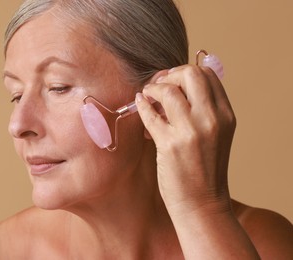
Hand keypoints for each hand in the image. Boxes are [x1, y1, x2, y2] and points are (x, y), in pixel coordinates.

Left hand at [136, 65, 235, 215]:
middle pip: (190, 74)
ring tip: (147, 96)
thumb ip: (202, 111)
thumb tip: (173, 87)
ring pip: (169, 90)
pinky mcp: (170, 144)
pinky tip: (139, 103)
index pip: (208, 75)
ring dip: (153, 88)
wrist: (202, 203)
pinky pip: (151, 114)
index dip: (185, 72)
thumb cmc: (205, 169)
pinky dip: (142, 104)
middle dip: (171, 74)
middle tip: (159, 85)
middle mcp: (212, 119)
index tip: (172, 80)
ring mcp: (192, 131)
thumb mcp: (215, 135)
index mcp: (225, 115)